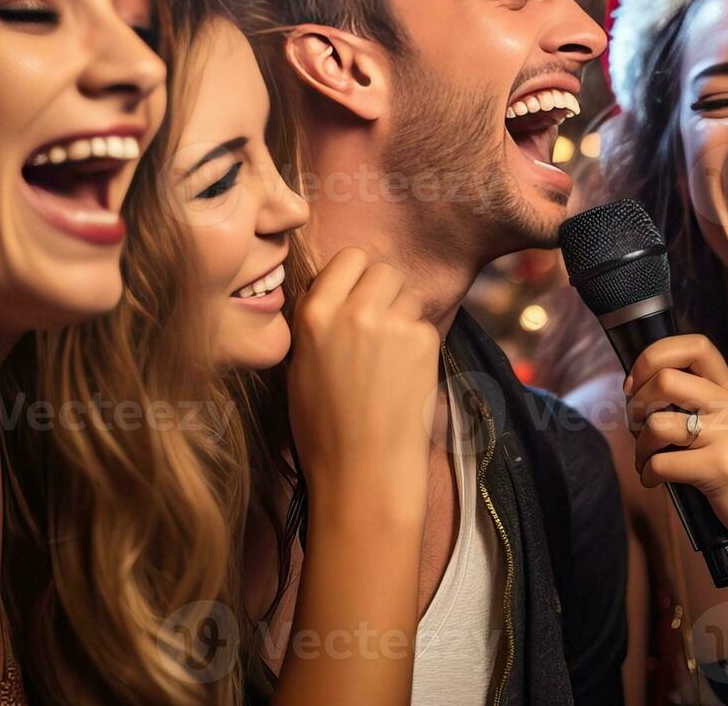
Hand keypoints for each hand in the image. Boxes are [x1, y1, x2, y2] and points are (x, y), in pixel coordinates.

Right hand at [287, 247, 440, 514]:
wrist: (364, 469)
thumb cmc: (325, 428)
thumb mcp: (301, 366)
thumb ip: (319, 321)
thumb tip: (338, 293)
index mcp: (314, 314)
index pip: (349, 258)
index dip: (357, 276)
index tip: (358, 298)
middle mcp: (353, 310)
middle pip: (383, 269)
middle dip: (385, 292)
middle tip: (380, 328)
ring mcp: (392, 323)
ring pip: (409, 293)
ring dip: (405, 315)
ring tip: (392, 357)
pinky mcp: (424, 340)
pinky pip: (425, 323)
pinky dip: (420, 343)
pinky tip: (406, 374)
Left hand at [624, 334, 727, 556]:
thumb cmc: (722, 469)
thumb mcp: (716, 425)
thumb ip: (687, 401)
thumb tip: (633, 387)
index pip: (696, 345)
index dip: (655, 356)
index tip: (636, 383)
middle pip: (666, 380)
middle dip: (637, 406)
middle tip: (637, 429)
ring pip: (657, 424)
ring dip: (639, 447)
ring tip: (646, 460)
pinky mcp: (721, 468)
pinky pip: (662, 463)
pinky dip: (647, 474)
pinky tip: (655, 480)